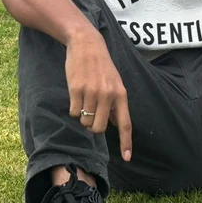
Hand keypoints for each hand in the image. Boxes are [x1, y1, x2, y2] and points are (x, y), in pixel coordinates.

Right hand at [66, 29, 132, 160]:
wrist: (86, 44)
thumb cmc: (101, 66)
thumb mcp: (115, 83)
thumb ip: (116, 104)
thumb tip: (116, 125)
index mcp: (120, 95)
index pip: (125, 123)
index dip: (126, 142)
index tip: (127, 158)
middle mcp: (108, 95)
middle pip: (98, 128)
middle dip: (92, 126)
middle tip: (91, 113)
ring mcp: (92, 92)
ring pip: (85, 122)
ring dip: (82, 116)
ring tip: (84, 99)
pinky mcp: (76, 89)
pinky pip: (74, 113)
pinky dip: (74, 108)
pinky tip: (76, 94)